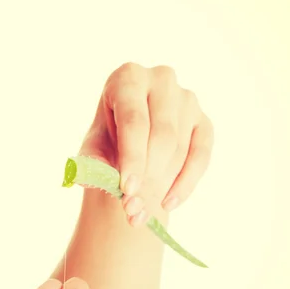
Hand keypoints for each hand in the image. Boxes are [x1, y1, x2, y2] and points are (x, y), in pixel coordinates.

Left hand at [79, 63, 213, 225]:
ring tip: (141, 211)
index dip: (132, 157)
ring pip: (180, 147)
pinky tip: (168, 204)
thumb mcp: (92, 149)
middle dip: (147, 175)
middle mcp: (161, 79)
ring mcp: (187, 98)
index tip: (127, 190)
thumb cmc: (108, 140)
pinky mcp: (204, 120)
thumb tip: (86, 179)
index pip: (134, 120)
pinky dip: (186, 184)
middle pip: (161, 134)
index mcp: (128, 77)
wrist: (131, 142)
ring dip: (162, 184)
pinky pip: (201, 155)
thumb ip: (89, 162)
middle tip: (132, 206)